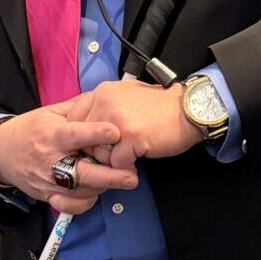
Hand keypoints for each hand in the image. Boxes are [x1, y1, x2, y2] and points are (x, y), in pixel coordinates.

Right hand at [0, 102, 138, 214]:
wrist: (0, 152)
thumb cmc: (30, 130)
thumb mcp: (50, 112)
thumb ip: (77, 109)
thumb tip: (103, 100)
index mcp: (52, 136)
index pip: (76, 135)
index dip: (97, 134)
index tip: (116, 132)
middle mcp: (50, 161)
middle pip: (83, 173)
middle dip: (110, 176)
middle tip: (132, 176)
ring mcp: (48, 182)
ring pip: (81, 192)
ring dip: (103, 188)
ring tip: (120, 180)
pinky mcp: (47, 195)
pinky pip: (70, 206)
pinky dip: (85, 203)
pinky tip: (95, 194)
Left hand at [66, 80, 202, 169]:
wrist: (188, 110)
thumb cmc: (158, 108)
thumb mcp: (125, 96)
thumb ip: (103, 106)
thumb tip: (83, 126)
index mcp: (102, 93)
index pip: (73, 119)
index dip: (80, 137)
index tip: (91, 146)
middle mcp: (106, 103)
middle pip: (82, 139)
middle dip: (95, 152)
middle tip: (110, 156)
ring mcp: (117, 120)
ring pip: (97, 153)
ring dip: (111, 161)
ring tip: (125, 157)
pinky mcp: (131, 137)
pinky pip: (116, 163)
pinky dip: (125, 167)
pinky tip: (135, 161)